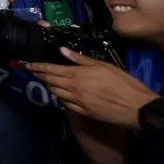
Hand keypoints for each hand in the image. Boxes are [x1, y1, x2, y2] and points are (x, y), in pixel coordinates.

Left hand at [28, 48, 156, 127]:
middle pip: (51, 82)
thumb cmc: (123, 83)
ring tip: (44, 79)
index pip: (52, 70)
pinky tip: (60, 93)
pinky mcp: (83, 112)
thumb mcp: (104, 66)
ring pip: (57, 93)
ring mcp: (77, 103)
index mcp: (78, 76)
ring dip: (49, 85)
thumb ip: (81, 59)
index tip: (27, 64)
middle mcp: (74, 89)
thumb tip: (63, 51)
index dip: (38, 67)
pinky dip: (60, 97)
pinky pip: (66, 104)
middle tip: (31, 70)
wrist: (136, 108)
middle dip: (40, 75)